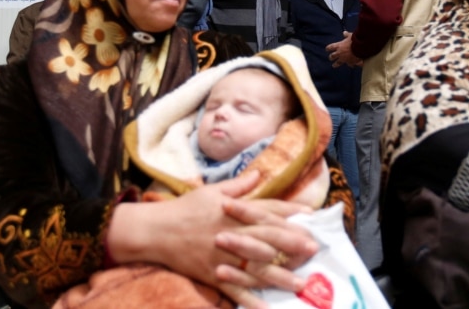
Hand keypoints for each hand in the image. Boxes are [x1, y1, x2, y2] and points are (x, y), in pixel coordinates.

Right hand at [105, 170, 316, 308]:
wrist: (155, 231)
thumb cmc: (184, 208)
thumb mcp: (211, 191)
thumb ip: (238, 186)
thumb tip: (259, 173)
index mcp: (233, 212)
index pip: (266, 211)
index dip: (289, 213)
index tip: (310, 216)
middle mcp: (231, 234)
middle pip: (266, 238)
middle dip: (291, 243)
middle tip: (314, 248)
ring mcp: (223, 257)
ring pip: (255, 267)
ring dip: (279, 276)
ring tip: (301, 282)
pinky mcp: (213, 275)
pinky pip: (235, 291)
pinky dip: (251, 301)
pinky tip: (267, 308)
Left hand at [326, 32, 361, 67]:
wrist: (361, 48)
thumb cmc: (355, 40)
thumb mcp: (350, 36)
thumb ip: (347, 35)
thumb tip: (344, 32)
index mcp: (339, 46)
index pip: (330, 47)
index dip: (328, 48)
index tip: (327, 49)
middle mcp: (340, 53)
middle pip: (332, 56)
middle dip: (331, 57)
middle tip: (330, 58)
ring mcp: (344, 59)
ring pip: (338, 63)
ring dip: (335, 64)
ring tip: (334, 65)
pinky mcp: (350, 62)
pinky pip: (349, 64)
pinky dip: (350, 64)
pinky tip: (351, 65)